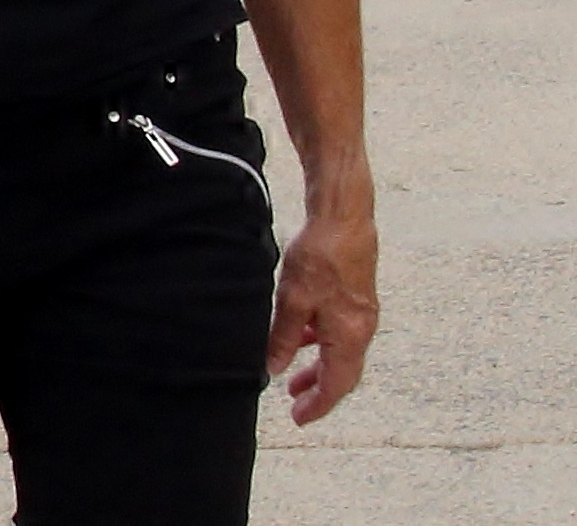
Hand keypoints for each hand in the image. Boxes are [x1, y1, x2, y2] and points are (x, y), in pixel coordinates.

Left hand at [268, 205, 377, 423]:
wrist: (343, 220)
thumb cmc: (320, 257)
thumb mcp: (293, 301)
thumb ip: (284, 337)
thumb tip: (276, 368)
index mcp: (350, 335)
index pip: (338, 384)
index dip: (319, 404)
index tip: (300, 418)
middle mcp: (362, 329)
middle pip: (343, 373)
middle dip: (319, 391)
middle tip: (295, 406)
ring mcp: (362, 314)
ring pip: (341, 353)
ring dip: (319, 368)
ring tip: (294, 379)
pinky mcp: (356, 299)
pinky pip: (340, 333)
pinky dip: (321, 344)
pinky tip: (301, 339)